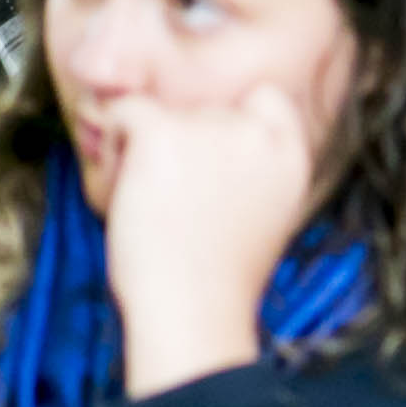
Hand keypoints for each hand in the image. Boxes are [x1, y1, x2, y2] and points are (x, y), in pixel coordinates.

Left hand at [102, 83, 322, 400]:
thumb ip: (255, 167)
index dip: (231, 123)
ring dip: (143, 149)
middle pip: (204, 110)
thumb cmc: (219, 277)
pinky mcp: (163, 132)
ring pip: (160, 112)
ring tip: (150, 202)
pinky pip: (124, 112)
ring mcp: (211, 128)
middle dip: (181, 144)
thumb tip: (211, 141)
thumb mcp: (267, 214)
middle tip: (175, 201)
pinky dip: (113, 147)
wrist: (193, 307)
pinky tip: (125, 189)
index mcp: (292, 154)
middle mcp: (257, 132)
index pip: (266, 99)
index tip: (211, 166)